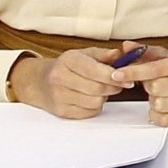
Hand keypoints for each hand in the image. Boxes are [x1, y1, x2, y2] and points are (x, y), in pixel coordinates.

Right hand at [8, 48, 124, 119]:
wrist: (40, 81)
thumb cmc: (67, 66)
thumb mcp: (84, 54)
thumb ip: (104, 55)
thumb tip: (121, 56)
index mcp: (68, 60)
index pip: (94, 70)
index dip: (113, 76)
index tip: (127, 78)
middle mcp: (60, 78)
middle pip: (97, 88)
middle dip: (113, 87)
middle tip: (119, 84)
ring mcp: (59, 96)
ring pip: (94, 102)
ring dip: (104, 97)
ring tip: (101, 89)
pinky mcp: (61, 111)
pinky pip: (88, 113)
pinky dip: (95, 106)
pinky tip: (92, 98)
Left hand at [112, 43, 167, 126]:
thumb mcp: (167, 56)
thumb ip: (145, 52)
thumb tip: (126, 47)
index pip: (156, 69)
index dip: (134, 72)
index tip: (117, 74)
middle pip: (155, 87)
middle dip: (148, 85)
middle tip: (153, 81)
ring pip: (158, 104)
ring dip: (152, 99)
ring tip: (160, 93)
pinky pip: (162, 120)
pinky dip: (156, 113)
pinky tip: (162, 104)